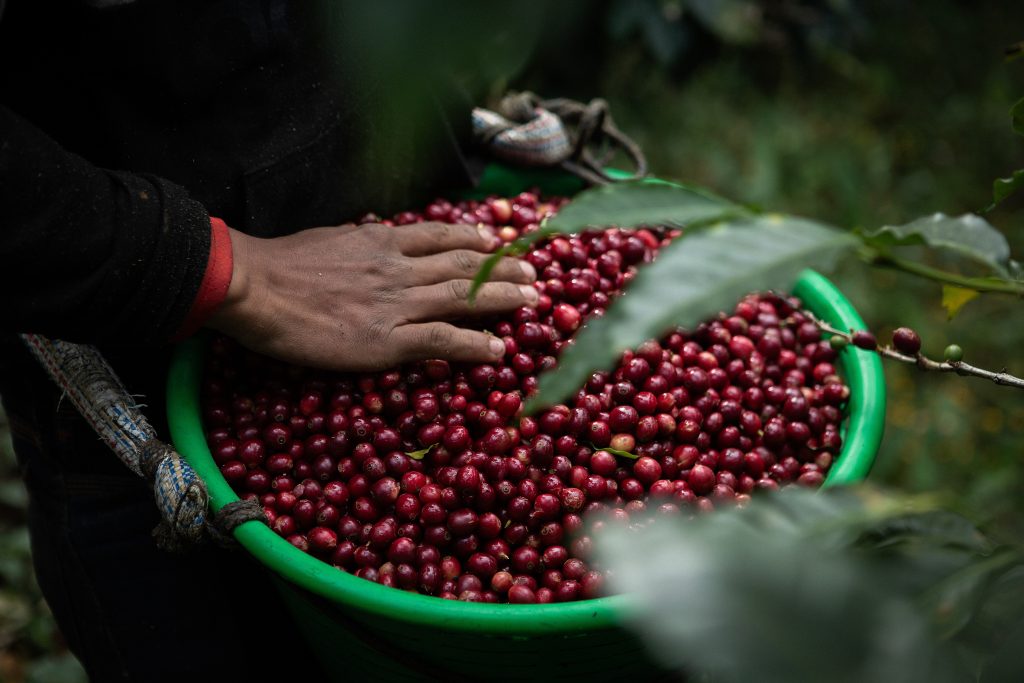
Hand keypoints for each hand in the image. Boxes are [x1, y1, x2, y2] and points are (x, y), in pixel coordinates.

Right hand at [207, 221, 535, 370]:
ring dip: (503, 298)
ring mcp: (396, 304)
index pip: (440, 236)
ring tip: (533, 300)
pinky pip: (442, 340)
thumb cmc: (280, 264)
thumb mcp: (328, 239)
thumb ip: (359, 243)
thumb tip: (371, 238)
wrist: (254, 286)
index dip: (475, 237)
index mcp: (381, 242)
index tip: (499, 239)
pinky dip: (475, 344)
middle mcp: (398, 268)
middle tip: (535, 271)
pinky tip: (499, 349)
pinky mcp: (386, 340)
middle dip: (504, 267)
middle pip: (464, 264)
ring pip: (463, 296)